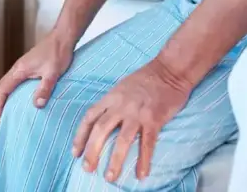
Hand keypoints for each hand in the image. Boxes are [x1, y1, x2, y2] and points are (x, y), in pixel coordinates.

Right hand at [0, 30, 73, 120]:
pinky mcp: (30, 65)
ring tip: (11, 110)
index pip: (3, 88)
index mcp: (20, 69)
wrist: (63, 37)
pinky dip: (15, 90)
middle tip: (3, 116)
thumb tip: (37, 105)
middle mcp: (19, 67)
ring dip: (8, 96)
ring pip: (10, 82)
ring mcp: (24, 65)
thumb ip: (44, 89)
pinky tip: (24, 97)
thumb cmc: (58, 53)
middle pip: (3, 85)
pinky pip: (17, 80)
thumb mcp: (53, 73)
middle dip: (1, 101)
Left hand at [72, 58, 190, 182]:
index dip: (80, 136)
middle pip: (101, 129)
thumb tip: (103, 120)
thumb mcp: (122, 87)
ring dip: (115, 160)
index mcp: (111, 97)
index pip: (90, 117)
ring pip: (122, 140)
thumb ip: (112, 103)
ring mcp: (137, 113)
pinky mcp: (154, 119)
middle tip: (88, 169)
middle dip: (92, 151)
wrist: (170, 70)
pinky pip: (147, 143)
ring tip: (110, 177)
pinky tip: (141, 174)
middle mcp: (121, 105)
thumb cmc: (147, 78)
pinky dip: (144, 160)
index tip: (76, 152)